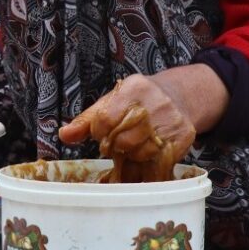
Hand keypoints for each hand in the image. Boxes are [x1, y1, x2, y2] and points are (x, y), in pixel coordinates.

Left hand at [59, 70, 212, 181]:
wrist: (178, 96)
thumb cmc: (138, 101)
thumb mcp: (111, 101)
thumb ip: (87, 120)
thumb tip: (64, 135)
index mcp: (134, 88)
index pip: (104, 120)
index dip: (99, 133)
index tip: (103, 133)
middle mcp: (156, 102)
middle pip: (123, 140)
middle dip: (116, 145)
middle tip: (119, 141)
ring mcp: (172, 120)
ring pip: (141, 153)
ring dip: (132, 154)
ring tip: (134, 144)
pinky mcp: (184, 136)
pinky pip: (158, 160)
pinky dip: (149, 160)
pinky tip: (147, 151)